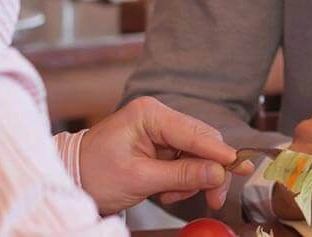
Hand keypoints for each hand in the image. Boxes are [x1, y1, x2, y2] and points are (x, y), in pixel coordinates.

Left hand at [78, 97, 252, 214]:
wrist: (70, 179)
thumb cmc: (94, 174)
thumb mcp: (140, 179)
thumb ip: (182, 174)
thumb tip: (219, 173)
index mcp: (150, 114)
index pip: (196, 133)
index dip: (220, 153)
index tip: (241, 168)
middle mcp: (158, 116)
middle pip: (203, 142)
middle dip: (209, 171)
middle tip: (216, 198)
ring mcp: (160, 129)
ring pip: (198, 153)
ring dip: (194, 179)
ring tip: (173, 196)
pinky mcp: (161, 144)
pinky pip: (186, 160)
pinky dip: (184, 179)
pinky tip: (168, 191)